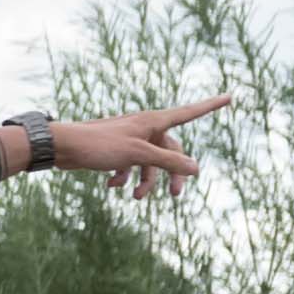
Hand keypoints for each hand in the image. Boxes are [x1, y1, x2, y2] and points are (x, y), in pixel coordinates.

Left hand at [51, 94, 228, 199]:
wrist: (63, 147)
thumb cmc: (99, 145)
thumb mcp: (138, 154)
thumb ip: (167, 161)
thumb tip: (195, 168)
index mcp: (153, 122)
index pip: (189, 113)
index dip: (210, 106)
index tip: (230, 95)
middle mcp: (144, 128)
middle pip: (171, 151)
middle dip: (171, 174)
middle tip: (174, 195)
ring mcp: (130, 140)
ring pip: (149, 163)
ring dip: (144, 181)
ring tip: (134, 197)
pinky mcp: (115, 151)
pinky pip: (129, 166)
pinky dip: (124, 177)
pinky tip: (112, 186)